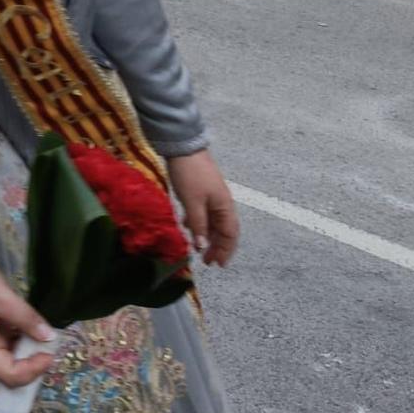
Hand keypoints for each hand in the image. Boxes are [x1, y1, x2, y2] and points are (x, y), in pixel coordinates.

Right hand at [0, 247, 54, 387]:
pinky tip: (38, 325)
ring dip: (33, 349)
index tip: (49, 354)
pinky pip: (14, 337)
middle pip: (12, 369)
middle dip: (34, 363)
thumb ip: (25, 318)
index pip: (8, 374)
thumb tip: (50, 338)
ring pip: (15, 354)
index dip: (31, 371)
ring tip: (49, 335)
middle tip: (52, 345)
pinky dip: (27, 335)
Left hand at [167, 150, 239, 265]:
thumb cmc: (190, 175)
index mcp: (225, 206)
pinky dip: (197, 222)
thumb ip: (198, 225)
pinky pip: (203, 212)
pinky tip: (187, 225)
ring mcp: (212, 196)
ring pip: (212, 222)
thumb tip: (202, 247)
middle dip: (216, 246)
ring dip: (206, 235)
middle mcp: (222, 203)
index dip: (225, 250)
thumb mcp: (192, 203)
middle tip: (207, 261)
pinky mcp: (201, 191)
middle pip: (223, 230)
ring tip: (197, 248)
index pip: (230, 234)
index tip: (218, 265)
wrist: (183, 147)